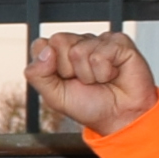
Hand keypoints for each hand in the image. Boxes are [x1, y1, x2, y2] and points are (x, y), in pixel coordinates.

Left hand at [25, 30, 158, 137]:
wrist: (120, 117)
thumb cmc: (90, 106)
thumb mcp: (54, 97)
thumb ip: (38, 75)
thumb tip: (45, 49)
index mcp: (59, 53)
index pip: (40, 45)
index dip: (48, 66)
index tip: (64, 80)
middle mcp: (78, 43)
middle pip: (59, 41)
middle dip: (69, 69)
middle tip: (84, 82)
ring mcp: (99, 40)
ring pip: (80, 50)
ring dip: (89, 75)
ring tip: (100, 80)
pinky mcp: (119, 41)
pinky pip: (101, 54)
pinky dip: (105, 72)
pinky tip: (113, 74)